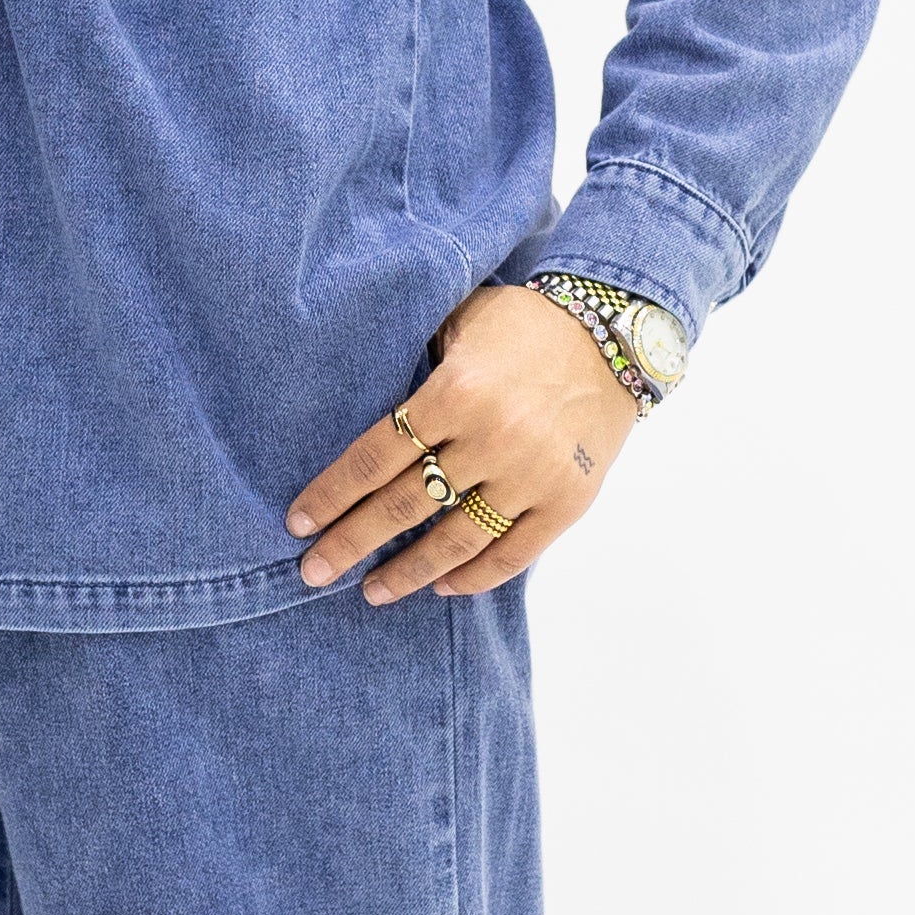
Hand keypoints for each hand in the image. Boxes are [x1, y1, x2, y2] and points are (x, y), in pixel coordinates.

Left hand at [284, 282, 641, 605]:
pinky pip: (512, 553)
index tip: (299, 524)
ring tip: (371, 592)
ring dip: (407, 572)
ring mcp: (534, 474)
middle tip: (312, 572)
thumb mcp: (461, 323)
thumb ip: (413, 363)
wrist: (616, 333)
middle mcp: (493, 438)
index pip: (375, 456)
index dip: (332, 495)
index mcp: (457, 391)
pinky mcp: (569, 501)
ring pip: (455, 540)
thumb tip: (349, 404)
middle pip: (403, 505)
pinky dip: (474, 576)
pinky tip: (441, 586)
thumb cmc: (524, 324)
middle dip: (350, 543)